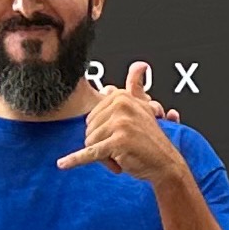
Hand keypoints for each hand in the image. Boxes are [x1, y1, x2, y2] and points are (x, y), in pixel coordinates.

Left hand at [56, 82, 187, 189]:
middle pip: (89, 129)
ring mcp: (120, 123)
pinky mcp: (118, 142)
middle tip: (122, 149)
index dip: (102, 133)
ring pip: (90, 143)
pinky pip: (91, 153)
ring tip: (123, 155)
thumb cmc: (151, 140)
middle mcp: (121, 106)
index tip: (119, 137)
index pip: (91, 117)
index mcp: (121, 96)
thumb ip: (137, 86)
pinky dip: (75, 160)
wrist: (166, 164)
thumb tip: (140, 64)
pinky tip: (62, 164)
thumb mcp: (144, 108)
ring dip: (104, 156)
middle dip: (102, 145)